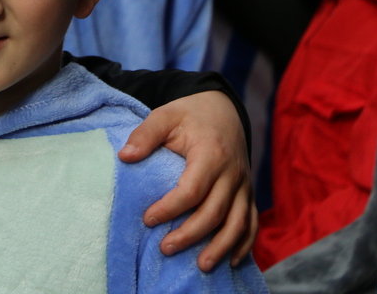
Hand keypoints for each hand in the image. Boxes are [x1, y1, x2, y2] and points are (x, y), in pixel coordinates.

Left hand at [118, 90, 256, 270]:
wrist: (224, 110)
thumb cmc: (190, 115)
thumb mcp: (165, 115)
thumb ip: (145, 134)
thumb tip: (124, 156)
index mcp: (211, 154)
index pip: (192, 189)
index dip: (170, 208)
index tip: (148, 219)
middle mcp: (232, 173)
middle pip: (215, 212)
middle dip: (191, 234)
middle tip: (165, 248)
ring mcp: (243, 185)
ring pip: (238, 223)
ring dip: (221, 247)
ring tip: (201, 266)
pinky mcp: (248, 192)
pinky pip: (251, 222)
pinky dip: (244, 243)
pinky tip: (231, 261)